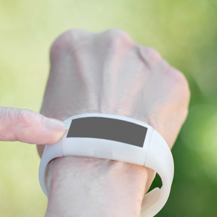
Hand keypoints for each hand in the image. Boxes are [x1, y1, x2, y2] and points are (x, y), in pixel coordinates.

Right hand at [33, 29, 189, 216]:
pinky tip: (151, 138)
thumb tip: (61, 126)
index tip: (86, 119)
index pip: (79, 58)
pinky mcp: (174, 80)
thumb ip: (59, 103)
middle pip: (117, 62)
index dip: (84, 94)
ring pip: (147, 76)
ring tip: (132, 140)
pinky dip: (164, 115)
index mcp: (68, 44)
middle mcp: (108, 39)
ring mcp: (145, 57)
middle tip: (112, 130)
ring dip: (142, 101)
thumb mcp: (43, 125)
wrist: (96, 176)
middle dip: (116, 91)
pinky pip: (169, 93)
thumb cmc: (58, 160)